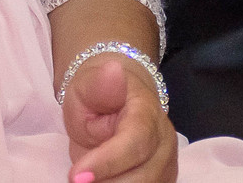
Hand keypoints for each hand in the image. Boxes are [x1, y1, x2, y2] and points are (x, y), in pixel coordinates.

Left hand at [62, 54, 176, 182]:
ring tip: (89, 176)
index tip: (75, 175)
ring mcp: (167, 166)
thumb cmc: (98, 96)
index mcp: (147, 113)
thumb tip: (114, 70)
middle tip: (76, 178)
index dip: (106, 163)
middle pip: (142, 177)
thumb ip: (99, 85)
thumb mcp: (87, 86)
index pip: (134, 143)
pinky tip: (102, 180)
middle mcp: (164, 142)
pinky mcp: (162, 181)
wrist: (114, 104)